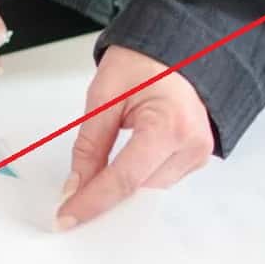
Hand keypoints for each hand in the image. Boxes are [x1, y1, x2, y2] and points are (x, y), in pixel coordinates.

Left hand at [56, 46, 213, 227]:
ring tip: (89, 189)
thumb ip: (89, 146)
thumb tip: (75, 186)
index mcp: (170, 125)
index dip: (92, 202)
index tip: (66, 217)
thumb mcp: (104, 97)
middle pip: (138, 191)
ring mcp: (198, 154)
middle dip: (103, 200)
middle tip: (69, 206)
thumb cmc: (145, 60)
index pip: (125, 179)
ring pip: (148, 191)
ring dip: (118, 192)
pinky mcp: (195, 158)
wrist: (180, 46)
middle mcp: (191, 146)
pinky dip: (134, 182)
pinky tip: (113, 179)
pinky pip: (158, 181)